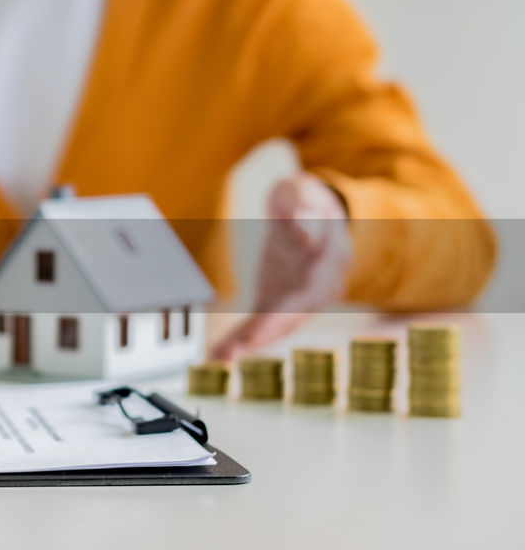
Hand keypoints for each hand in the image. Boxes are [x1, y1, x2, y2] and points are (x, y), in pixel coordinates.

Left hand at [212, 174, 352, 359]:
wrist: (307, 209)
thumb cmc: (306, 200)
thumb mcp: (306, 194)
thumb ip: (306, 208)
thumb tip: (305, 234)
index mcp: (330, 260)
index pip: (310, 290)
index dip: (288, 311)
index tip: (266, 325)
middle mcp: (319, 286)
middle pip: (293, 315)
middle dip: (265, 333)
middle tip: (237, 350)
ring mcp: (298, 298)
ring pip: (277, 325)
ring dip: (250, 342)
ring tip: (223, 356)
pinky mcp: (279, 302)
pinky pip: (261, 323)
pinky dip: (240, 339)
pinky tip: (219, 353)